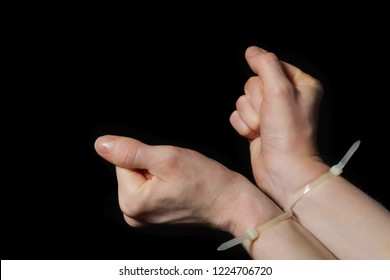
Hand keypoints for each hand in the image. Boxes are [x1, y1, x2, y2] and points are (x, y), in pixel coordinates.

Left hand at [94, 135, 275, 234]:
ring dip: (159, 173)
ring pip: (141, 177)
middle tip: (177, 173)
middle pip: (130, 170)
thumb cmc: (205, 181)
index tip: (169, 166)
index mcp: (132, 202)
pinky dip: (162, 181)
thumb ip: (130, 152)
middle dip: (152, 165)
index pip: (123, 160)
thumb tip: (100, 145)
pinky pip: (149, 187)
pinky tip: (178, 187)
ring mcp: (142, 217)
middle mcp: (132, 214)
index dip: (148, 156)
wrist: (230, 202)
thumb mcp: (167, 159)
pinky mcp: (152, 215)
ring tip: (179, 181)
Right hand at [230, 46, 328, 206]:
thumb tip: (251, 50)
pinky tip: (256, 136)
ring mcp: (270, 113)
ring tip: (264, 130)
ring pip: (242, 100)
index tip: (272, 97)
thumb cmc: (289, 134)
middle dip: (257, 103)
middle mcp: (285, 97)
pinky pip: (237, 115)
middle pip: (253, 83)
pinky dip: (243, 126)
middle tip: (270, 118)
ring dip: (250, 117)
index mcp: (300, 85)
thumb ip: (265, 65)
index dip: (266, 81)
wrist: (283, 170)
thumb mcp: (279, 91)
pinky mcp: (257, 127)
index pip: (271, 65)